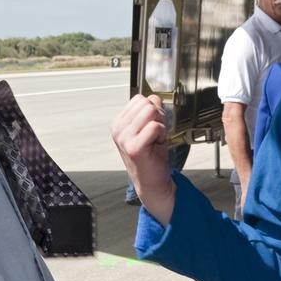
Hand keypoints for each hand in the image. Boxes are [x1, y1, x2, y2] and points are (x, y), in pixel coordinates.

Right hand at [111, 94, 175, 223]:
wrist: (153, 182)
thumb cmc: (152, 155)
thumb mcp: (150, 127)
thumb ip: (151, 110)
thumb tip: (155, 98)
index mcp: (119, 122)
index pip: (140, 98)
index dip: (153, 110)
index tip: (152, 128)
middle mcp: (118, 129)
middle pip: (146, 102)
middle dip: (158, 116)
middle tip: (156, 134)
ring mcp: (124, 138)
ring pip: (151, 111)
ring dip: (160, 125)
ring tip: (155, 140)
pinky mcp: (134, 147)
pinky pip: (155, 126)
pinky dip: (162, 134)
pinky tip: (156, 145)